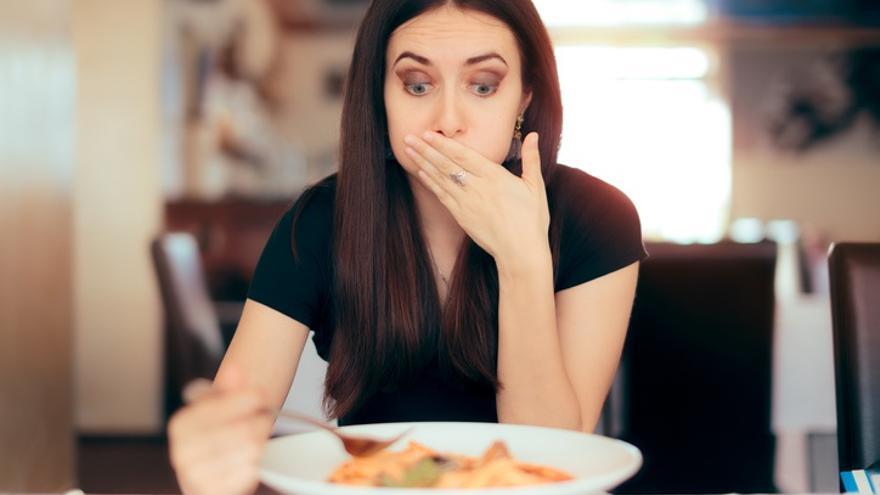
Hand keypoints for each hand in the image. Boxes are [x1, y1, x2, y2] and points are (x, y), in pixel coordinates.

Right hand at [167, 364, 273, 494]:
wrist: (207, 474)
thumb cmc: (215, 437)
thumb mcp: (219, 408)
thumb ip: (229, 388)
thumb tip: (235, 367)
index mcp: (180, 425)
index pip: (217, 407)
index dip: (244, 399)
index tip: (261, 394)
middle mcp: (181, 452)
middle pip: (238, 431)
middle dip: (258, 422)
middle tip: (265, 418)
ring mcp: (194, 477)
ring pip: (246, 451)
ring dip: (260, 442)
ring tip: (260, 438)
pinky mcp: (210, 492)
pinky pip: (247, 474)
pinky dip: (255, 464)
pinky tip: (252, 458)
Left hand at [404, 131, 549, 262]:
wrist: (520, 252)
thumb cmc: (531, 220)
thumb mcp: (535, 186)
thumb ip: (531, 158)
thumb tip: (534, 135)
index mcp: (494, 176)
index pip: (463, 155)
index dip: (443, 143)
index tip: (428, 133)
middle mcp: (477, 187)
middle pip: (446, 164)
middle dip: (426, 149)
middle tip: (408, 137)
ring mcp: (466, 202)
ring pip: (440, 178)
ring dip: (423, 162)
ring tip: (408, 150)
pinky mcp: (461, 216)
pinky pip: (442, 195)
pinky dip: (431, 182)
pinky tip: (421, 172)